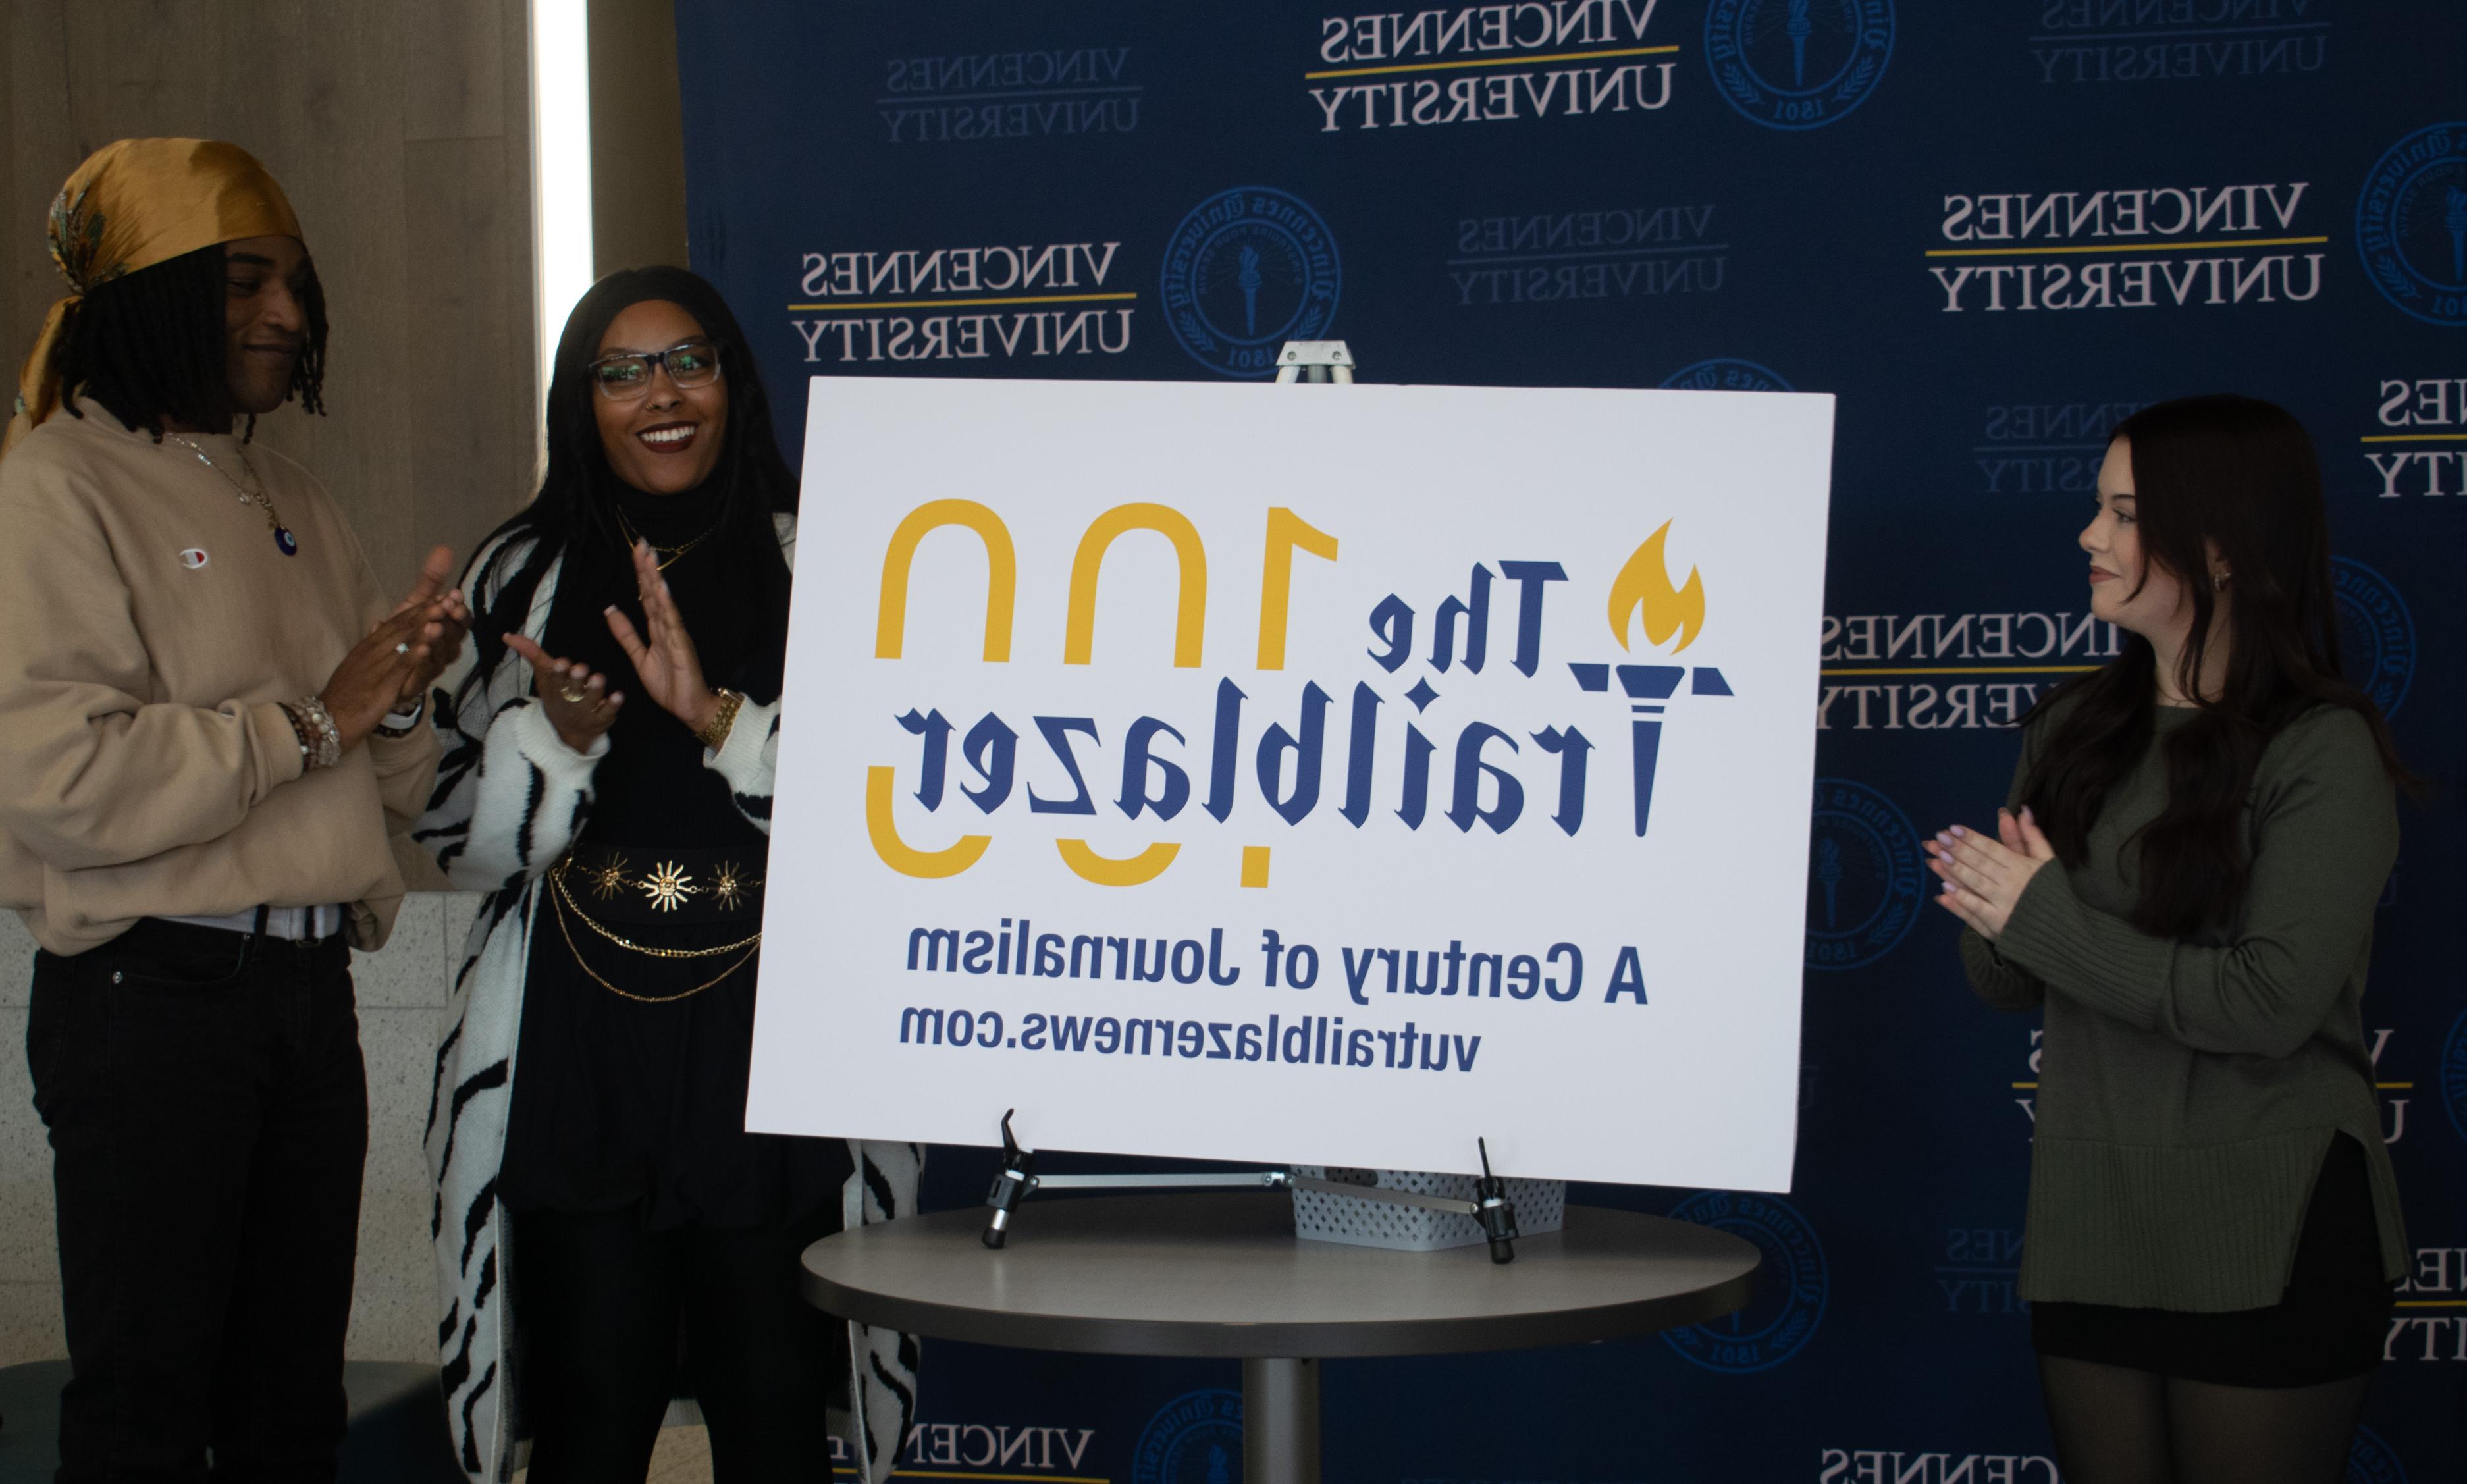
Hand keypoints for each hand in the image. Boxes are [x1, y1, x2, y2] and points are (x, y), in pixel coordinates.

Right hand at [319, 605, 436, 750]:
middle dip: (425, 612)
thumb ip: (371, 644)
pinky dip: (413, 657)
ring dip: (423, 629)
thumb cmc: (346, 693)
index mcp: (369, 646)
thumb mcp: (358, 663)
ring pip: (402, 644)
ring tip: (441, 614)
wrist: (328, 717)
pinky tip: (427, 648)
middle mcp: (373, 652)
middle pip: (402, 628)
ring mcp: (376, 668)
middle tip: (447, 599)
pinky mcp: (380, 686)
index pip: (395, 623)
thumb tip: (379, 623)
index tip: (437, 598)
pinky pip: (398, 670)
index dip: (417, 609)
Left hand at [387, 545, 470, 703]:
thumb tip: (444, 549)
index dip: (460, 608)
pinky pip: (428, 667)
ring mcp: (437, 662)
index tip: (454, 595)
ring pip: (446, 651)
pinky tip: (420, 646)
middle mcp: (448, 645)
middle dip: (454, 620)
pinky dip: (425, 656)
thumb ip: (431, 579)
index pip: (462, 618)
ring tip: (433, 625)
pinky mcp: (423, 677)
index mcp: (448, 627)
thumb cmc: (402, 630)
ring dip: (441, 637)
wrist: (380, 661)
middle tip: (448, 607)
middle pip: (458, 634)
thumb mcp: (415, 602)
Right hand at [505, 633, 624, 753]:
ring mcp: (586, 711)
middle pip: (573, 690)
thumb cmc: (556, 696)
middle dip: (576, 680)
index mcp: (556, 688)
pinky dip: (613, 705)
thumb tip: (507, 635)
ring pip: (591, 700)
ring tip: (599, 679)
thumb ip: (531, 653)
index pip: (555, 679)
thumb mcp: (544, 676)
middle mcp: (571, 699)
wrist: (566, 733)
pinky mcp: (602, 719)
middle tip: (581, 668)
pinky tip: (618, 695)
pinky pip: (608, 712)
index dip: (558, 672)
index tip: (561, 662)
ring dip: (595, 690)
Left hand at [604, 540, 719, 734]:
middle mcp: (667, 626)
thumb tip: (610, 609)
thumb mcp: (639, 657)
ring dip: (655, 579)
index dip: (640, 574)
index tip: (635, 552)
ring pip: (663, 602)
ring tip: (649, 558)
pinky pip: (672, 622)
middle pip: (654, 593)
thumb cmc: (669, 684)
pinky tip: (661, 589)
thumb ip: (626, 634)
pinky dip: (666, 604)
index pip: (645, 596)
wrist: (688, 707)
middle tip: (641, 544)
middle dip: (647, 568)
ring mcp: (675, 634)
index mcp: (656, 628)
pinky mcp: (681, 646)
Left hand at [1926, 807, 2056, 939]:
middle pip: (1980, 863)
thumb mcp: (2046, 861)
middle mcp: (2011, 883)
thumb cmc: (2050, 891)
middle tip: (1939, 838)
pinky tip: (1943, 890)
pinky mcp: (1997, 924)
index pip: (1992, 849)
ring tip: (1936, 858)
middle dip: (1958, 850)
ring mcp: (2003, 904)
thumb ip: (2032, 837)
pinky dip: (1959, 900)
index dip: (1972, 838)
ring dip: (1955, 870)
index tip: (1953, 828)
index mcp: (2022, 866)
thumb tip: (2022, 811)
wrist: (2059, 929)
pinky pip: (1975, 910)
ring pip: (1975, 883)